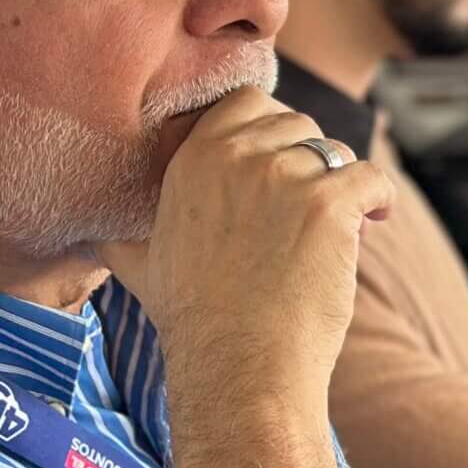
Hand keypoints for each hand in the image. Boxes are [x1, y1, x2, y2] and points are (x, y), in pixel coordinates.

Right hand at [98, 90, 391, 467]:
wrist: (238, 365)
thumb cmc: (194, 321)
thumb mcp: (139, 265)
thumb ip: (120, 236)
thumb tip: (88, 235)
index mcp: (193, 158)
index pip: (247, 102)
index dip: (274, 125)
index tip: (287, 158)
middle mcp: (237, 157)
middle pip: (297, 123)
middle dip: (311, 157)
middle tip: (314, 202)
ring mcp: (285, 177)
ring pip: (337, 150)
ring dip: (345, 180)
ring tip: (345, 223)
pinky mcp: (329, 203)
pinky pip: (372, 178)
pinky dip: (380, 199)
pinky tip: (374, 222)